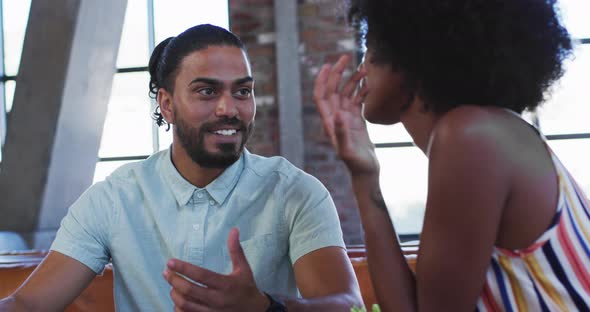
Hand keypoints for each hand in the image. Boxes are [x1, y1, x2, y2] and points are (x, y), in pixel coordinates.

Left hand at [163, 228, 269, 311]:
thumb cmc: (247, 287)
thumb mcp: (244, 268)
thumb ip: (236, 250)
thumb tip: (234, 230)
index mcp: (226, 284)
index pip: (201, 275)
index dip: (184, 268)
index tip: (170, 262)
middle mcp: (218, 299)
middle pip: (189, 290)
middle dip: (174, 280)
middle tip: (166, 272)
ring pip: (186, 304)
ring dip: (175, 293)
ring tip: (172, 284)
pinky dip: (179, 307)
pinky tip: (177, 299)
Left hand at [313, 54, 378, 175]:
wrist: (366, 173)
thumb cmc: (356, 165)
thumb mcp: (347, 150)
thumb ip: (341, 133)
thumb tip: (337, 114)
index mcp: (329, 122)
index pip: (321, 96)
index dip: (323, 80)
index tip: (329, 65)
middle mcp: (336, 118)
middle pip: (333, 90)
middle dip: (338, 73)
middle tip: (347, 57)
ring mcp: (346, 119)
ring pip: (347, 93)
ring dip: (353, 80)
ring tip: (365, 69)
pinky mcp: (357, 121)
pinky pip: (357, 100)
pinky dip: (362, 91)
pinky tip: (371, 84)